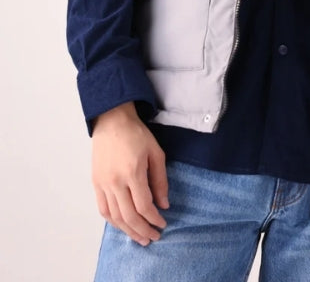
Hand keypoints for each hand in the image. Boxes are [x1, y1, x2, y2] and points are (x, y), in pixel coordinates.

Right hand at [91, 102, 168, 246]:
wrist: (112, 121)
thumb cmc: (137, 134)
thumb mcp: (156, 153)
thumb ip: (160, 180)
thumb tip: (163, 205)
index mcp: (133, 172)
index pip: (144, 205)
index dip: (154, 219)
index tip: (163, 224)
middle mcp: (116, 181)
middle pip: (129, 216)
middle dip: (143, 230)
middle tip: (154, 237)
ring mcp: (103, 184)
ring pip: (115, 217)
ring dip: (128, 231)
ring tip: (140, 238)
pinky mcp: (95, 183)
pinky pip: (103, 210)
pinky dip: (113, 222)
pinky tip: (123, 226)